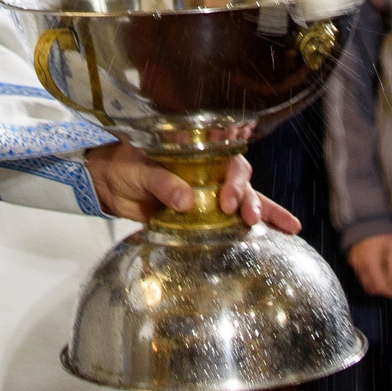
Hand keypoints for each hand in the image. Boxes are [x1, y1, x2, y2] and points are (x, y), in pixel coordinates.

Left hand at [83, 143, 298, 233]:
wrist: (109, 186)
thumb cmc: (124, 166)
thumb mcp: (139, 169)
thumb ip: (161, 182)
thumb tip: (186, 201)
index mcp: (197, 152)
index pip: (227, 159)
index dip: (233, 179)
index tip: (227, 200)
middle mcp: (209, 171)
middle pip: (241, 180)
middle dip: (250, 199)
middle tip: (247, 217)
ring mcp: (208, 194)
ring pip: (244, 200)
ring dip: (261, 214)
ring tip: (282, 230)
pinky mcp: (203, 216)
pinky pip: (230, 222)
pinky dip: (253, 230)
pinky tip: (279, 238)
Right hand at [348, 233, 391, 298]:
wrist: (366, 219)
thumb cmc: (382, 231)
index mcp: (371, 261)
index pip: (380, 286)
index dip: (391, 292)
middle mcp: (360, 265)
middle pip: (372, 288)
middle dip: (385, 291)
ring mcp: (354, 263)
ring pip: (365, 283)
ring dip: (377, 286)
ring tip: (388, 280)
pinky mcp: (352, 260)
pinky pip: (361, 275)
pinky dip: (370, 278)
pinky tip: (379, 272)